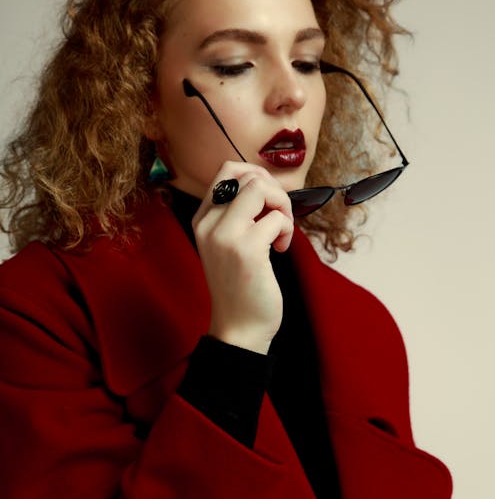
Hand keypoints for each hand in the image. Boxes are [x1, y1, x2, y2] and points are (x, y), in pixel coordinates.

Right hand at [192, 161, 293, 353]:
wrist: (238, 328)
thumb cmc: (241, 286)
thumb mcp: (228, 244)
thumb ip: (238, 215)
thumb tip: (267, 185)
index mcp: (203, 219)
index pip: (227, 170)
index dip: (257, 175)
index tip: (269, 201)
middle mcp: (208, 223)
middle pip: (247, 175)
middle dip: (275, 191)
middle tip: (279, 217)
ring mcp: (225, 234)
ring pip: (261, 188)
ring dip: (283, 207)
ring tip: (281, 232)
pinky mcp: (246, 248)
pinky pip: (277, 218)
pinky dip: (287, 230)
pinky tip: (280, 250)